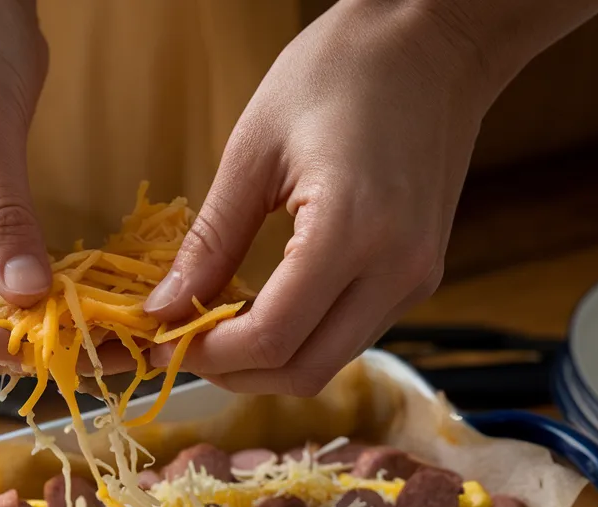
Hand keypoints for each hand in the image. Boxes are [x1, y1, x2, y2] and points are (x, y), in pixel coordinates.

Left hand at [144, 0, 497, 395]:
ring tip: (217, 328)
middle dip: (232, 373)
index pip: (272, 338)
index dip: (207, 354)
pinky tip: (264, 312)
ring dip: (265, 363)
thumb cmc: (343, 72)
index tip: (160, 344)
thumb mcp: (254, 150)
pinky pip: (348, 338)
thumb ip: (210, 242)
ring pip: (326, 365)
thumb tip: (162, 308)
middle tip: (183, 345)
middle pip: (301, 372)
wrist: (437, 44)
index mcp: (352, 231)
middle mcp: (396, 272)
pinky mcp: (419, 280)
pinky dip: (299, 341)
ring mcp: (416, 282)